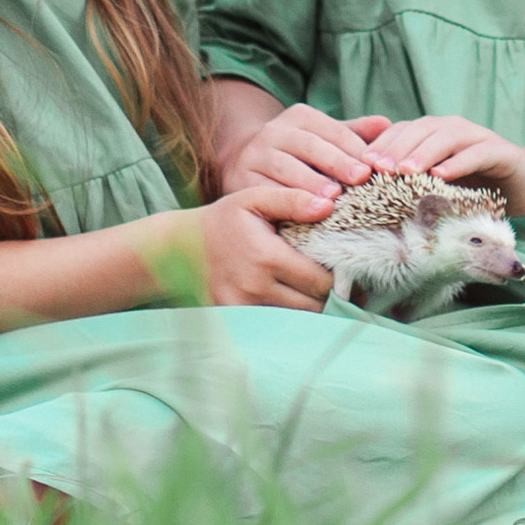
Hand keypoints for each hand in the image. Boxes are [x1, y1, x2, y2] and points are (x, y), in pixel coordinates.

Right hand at [147, 186, 337, 309]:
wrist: (179, 248)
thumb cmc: (224, 220)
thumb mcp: (255, 199)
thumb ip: (292, 199)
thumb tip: (329, 204)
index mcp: (267, 257)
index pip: (321, 281)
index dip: (340, 278)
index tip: (345, 270)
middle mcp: (256, 288)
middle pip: (314, 306)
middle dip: (330, 297)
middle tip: (337, 284)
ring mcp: (244, 308)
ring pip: (297, 321)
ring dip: (312, 309)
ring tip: (319, 293)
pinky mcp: (236, 320)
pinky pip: (275, 326)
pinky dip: (289, 318)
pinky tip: (294, 302)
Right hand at [220, 102, 389, 203]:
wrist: (240, 162)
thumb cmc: (297, 154)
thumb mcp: (322, 140)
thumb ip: (352, 134)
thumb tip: (388, 125)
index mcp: (299, 117)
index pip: (330, 129)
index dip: (352, 147)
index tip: (372, 166)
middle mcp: (273, 131)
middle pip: (309, 145)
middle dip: (336, 162)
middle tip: (358, 180)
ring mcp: (254, 154)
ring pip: (284, 167)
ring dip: (308, 183)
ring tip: (331, 199)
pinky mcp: (239, 179)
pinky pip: (262, 191)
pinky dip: (282, 203)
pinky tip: (300, 215)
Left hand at [367, 113, 524, 219]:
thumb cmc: (474, 188)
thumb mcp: (439, 186)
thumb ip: (412, 184)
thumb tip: (369, 199)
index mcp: (434, 134)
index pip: (401, 133)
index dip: (380, 146)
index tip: (360, 167)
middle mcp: (454, 129)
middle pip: (419, 130)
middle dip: (396, 148)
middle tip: (377, 169)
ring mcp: (478, 137)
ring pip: (445, 137)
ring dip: (423, 153)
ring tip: (405, 170)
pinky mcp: (502, 151)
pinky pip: (476, 153)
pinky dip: (458, 162)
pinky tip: (441, 175)